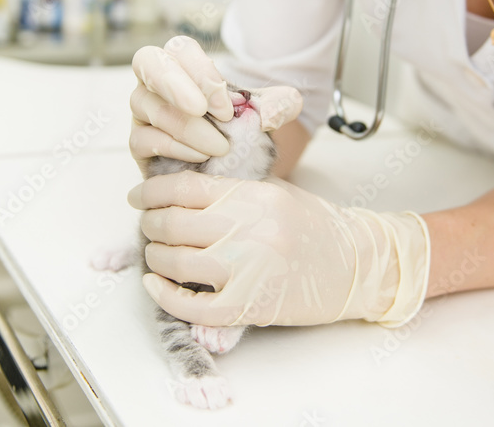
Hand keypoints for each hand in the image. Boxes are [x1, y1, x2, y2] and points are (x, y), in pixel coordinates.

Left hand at [128, 171, 430, 327]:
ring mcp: (247, 270)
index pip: (185, 188)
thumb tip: (179, 189)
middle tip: (146, 223)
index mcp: (254, 196)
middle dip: (149, 223)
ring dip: (154, 256)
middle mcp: (248, 229)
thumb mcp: (276, 192)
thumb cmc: (315, 227)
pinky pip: (191, 305)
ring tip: (156, 251)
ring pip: (175, 261)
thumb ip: (231, 190)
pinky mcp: (248, 306)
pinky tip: (156, 283)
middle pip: (172, 223)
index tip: (138, 196)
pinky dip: (165, 295)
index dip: (151, 191)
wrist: (355, 266)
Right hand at [130, 36, 302, 174]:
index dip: (201, 72)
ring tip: (220, 147)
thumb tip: (292, 100)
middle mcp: (156, 81)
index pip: (180, 48)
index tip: (228, 106)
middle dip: (175, 85)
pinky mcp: (137, 142)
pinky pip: (144, 139)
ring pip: (150, 106)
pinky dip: (176, 148)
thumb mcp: (259, 117)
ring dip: (187, 128)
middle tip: (202, 111)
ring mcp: (143, 111)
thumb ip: (276, 107)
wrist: (223, 169)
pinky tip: (201, 157)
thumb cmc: (234, 131)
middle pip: (148, 62)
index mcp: (184, 64)